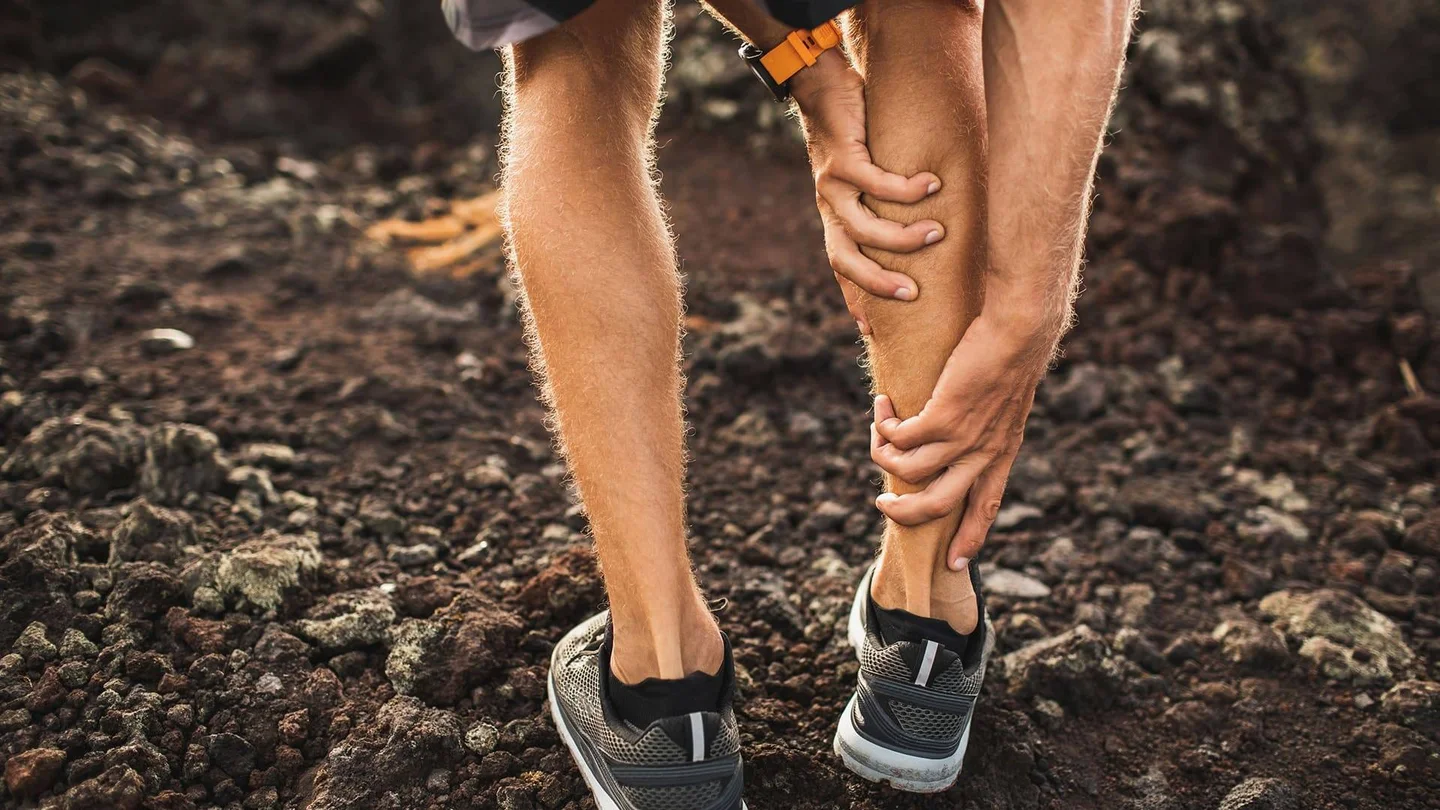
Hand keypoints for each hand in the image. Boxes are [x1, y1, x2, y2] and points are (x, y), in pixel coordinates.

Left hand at [791, 51, 943, 332]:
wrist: (821, 85)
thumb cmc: (854, 131)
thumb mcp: (866, 175)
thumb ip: (886, 202)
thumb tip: (928, 223)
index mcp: (834, 218)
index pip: (842, 268)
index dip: (856, 299)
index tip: (872, 332)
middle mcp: (829, 207)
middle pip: (846, 261)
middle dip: (877, 283)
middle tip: (912, 295)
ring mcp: (832, 185)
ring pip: (864, 227)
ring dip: (902, 236)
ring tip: (938, 233)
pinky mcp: (842, 157)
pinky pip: (876, 183)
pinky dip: (905, 189)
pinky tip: (931, 185)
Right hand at [869, 316, 1054, 568]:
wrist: (1019, 329)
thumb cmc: (1012, 353)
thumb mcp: (1007, 399)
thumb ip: (986, 422)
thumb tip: (960, 430)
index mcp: (1002, 452)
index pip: (986, 506)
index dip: (970, 538)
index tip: (956, 565)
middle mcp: (983, 452)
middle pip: (938, 506)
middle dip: (906, 514)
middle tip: (884, 505)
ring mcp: (963, 437)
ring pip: (909, 472)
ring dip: (883, 458)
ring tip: (876, 435)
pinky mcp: (944, 416)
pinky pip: (900, 438)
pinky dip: (884, 426)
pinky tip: (882, 407)